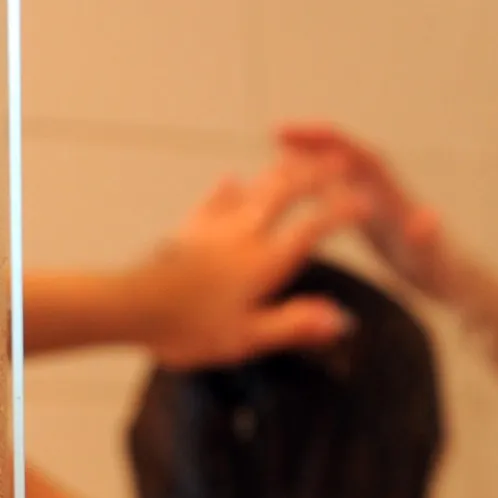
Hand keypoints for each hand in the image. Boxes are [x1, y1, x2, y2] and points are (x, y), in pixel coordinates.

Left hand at [132, 157, 370, 368]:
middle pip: (286, 193)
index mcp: (265, 261)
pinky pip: (213, 201)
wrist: (131, 306)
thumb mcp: (248, 338)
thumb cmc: (188, 328)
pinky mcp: (187, 229)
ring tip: (297, 160)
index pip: (313, 227)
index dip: (342, 212)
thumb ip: (295, 323)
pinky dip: (228, 187)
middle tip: (338, 160)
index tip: (366, 202)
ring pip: (254, 189)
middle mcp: (244, 234)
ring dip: (280, 172)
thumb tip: (342, 318)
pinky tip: (231, 178)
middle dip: (316, 174)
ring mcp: (214, 227)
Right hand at [275, 122, 449, 296]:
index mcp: (395, 197)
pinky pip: (343, 188)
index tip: (299, 134)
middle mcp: (386, 190)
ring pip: (343, 168)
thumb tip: (425, 218)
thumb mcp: (434, 260)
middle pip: (348, 154)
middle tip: (278, 131)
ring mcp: (378, 200)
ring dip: (316, 155)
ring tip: (280, 146)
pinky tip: (296, 181)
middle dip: (317, 140)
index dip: (330, 141)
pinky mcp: (372, 214)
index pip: (361, 157)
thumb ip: (427, 239)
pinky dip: (320, 179)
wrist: (456, 281)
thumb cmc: (444, 272)